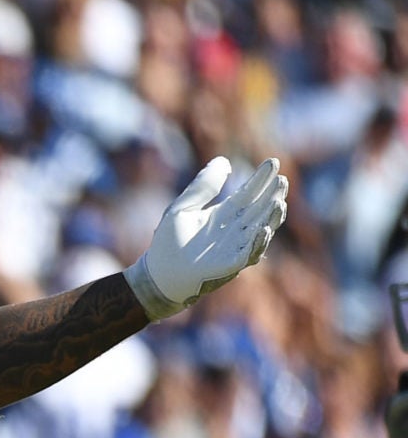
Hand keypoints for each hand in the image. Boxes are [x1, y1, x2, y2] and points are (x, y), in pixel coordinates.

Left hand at [125, 157, 285, 319]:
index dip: (261, 179)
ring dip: (271, 217)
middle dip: (273, 195)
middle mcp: (234, 230)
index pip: (248, 194)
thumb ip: (203, 186)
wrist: (156, 276)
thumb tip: (224, 161)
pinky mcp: (229, 265)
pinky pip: (249, 254)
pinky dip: (258, 242)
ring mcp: (234, 248)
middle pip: (260, 209)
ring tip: (278, 202)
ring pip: (261, 230)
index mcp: (224, 214)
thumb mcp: (182, 208)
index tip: (272, 162)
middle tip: (281, 180)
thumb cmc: (168, 244)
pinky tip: (263, 229)